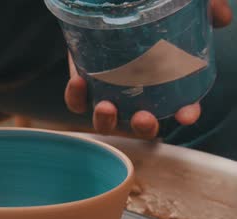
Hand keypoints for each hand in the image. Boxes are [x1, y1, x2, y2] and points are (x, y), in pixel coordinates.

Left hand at [64, 0, 232, 138]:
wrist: (106, 8)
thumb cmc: (145, 15)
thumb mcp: (175, 8)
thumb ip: (201, 9)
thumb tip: (221, 16)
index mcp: (163, 85)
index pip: (181, 108)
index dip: (186, 113)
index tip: (187, 114)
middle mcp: (136, 96)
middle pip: (142, 125)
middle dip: (144, 127)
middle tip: (143, 117)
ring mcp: (109, 93)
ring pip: (108, 122)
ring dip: (107, 121)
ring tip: (107, 106)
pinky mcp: (84, 86)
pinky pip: (78, 102)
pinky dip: (77, 98)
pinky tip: (78, 83)